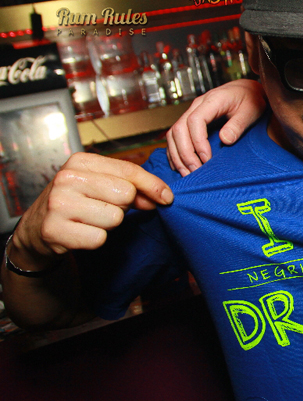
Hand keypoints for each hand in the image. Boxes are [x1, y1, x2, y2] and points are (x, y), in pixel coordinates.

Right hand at [11, 153, 172, 269]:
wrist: (36, 228)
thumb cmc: (76, 202)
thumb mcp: (100, 184)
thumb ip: (133, 187)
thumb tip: (162, 198)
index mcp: (79, 161)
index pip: (128, 170)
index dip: (153, 185)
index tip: (166, 197)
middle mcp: (67, 179)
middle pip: (126, 195)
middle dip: (122, 206)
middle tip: (102, 207)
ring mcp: (58, 204)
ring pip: (115, 218)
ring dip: (108, 224)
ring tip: (89, 219)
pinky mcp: (55, 230)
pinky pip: (99, 239)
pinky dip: (95, 239)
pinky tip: (80, 232)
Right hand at [166, 79, 266, 175]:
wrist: (247, 91)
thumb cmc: (251, 99)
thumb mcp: (251, 110)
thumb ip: (238, 125)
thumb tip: (225, 140)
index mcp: (212, 100)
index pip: (195, 120)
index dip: (198, 142)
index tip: (206, 159)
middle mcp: (197, 105)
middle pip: (179, 129)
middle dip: (185, 153)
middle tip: (196, 171)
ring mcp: (191, 112)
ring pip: (173, 134)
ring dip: (177, 155)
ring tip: (188, 173)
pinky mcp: (190, 121)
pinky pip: (175, 137)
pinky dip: (175, 152)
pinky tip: (181, 166)